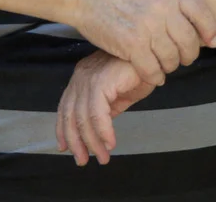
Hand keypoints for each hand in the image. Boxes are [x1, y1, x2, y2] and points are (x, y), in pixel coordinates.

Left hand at [56, 50, 155, 165]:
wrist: (152, 56)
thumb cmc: (137, 72)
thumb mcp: (118, 95)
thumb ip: (106, 110)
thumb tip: (97, 131)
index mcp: (81, 79)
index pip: (65, 108)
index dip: (63, 130)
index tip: (65, 148)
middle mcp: (81, 78)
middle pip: (70, 114)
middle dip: (75, 141)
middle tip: (82, 160)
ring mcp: (89, 78)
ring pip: (82, 117)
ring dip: (92, 141)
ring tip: (102, 157)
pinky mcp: (100, 81)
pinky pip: (97, 112)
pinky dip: (102, 130)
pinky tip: (110, 142)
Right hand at [72, 0, 215, 85]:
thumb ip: (173, 1)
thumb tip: (199, 25)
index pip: (203, 15)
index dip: (210, 31)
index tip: (212, 42)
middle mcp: (162, 7)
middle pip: (189, 42)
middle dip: (187, 55)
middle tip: (179, 58)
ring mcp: (147, 27)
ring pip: (172, 59)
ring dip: (169, 66)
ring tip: (161, 64)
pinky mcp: (132, 45)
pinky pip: (153, 70)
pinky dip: (154, 76)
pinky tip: (150, 73)